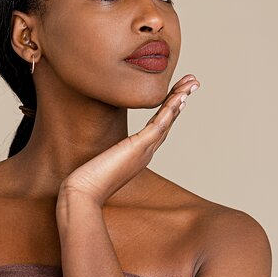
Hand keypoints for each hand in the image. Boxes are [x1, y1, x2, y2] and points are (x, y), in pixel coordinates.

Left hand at [58, 74, 199, 206]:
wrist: (83, 195)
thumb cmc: (86, 181)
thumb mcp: (100, 160)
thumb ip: (106, 152)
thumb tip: (101, 146)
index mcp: (139, 153)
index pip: (159, 125)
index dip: (170, 107)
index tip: (179, 91)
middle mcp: (146, 152)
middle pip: (169, 120)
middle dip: (181, 98)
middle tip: (194, 82)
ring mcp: (144, 150)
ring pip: (168, 120)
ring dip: (180, 99)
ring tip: (192, 83)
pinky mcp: (138, 148)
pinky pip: (158, 126)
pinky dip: (169, 111)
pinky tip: (179, 97)